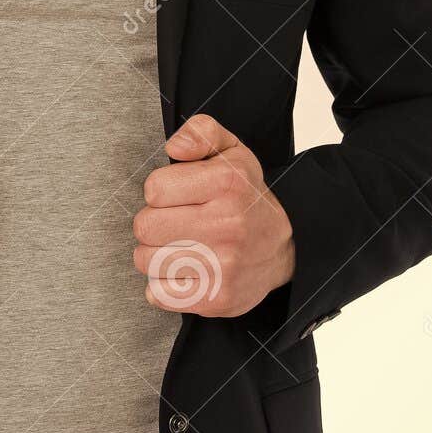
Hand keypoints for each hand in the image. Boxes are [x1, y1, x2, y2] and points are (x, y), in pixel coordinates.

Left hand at [132, 113, 294, 315]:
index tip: (176, 195)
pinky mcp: (217, 299)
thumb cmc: (245, 196)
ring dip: (154, 254)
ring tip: (178, 246)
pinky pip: (157, 294)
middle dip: (152, 223)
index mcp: (227, 183)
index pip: (154, 188)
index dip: (159, 191)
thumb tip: (174, 146)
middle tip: (173, 223)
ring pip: (147, 261)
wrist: (286, 247)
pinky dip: (163, 284)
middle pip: (145, 227)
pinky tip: (183, 271)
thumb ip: (200, 132)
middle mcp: (227, 225)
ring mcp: (223, 266)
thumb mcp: (230, 151)